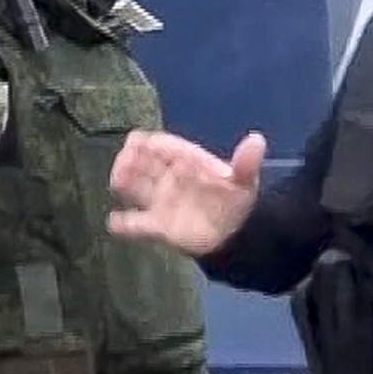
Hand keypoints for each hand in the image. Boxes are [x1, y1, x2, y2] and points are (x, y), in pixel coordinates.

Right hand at [107, 129, 264, 256]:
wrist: (233, 234)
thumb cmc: (235, 201)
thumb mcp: (244, 181)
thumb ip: (246, 163)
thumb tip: (257, 140)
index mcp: (186, 161)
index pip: (164, 146)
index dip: (150, 143)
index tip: (137, 140)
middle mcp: (168, 177)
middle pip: (142, 164)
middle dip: (130, 160)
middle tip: (124, 160)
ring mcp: (160, 201)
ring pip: (135, 188)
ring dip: (124, 183)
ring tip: (118, 182)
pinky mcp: (157, 226)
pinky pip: (136, 224)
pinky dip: (124, 224)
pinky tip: (115, 223)